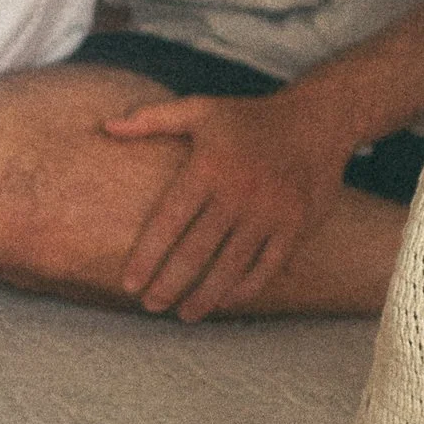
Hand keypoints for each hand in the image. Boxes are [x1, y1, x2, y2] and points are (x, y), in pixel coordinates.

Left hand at [98, 84, 351, 319]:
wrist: (317, 120)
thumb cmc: (249, 118)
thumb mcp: (201, 109)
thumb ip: (152, 119)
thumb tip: (107, 128)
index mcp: (209, 166)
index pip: (168, 221)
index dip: (146, 257)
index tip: (129, 284)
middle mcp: (238, 192)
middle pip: (195, 252)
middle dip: (169, 285)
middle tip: (150, 305)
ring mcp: (270, 212)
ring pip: (229, 267)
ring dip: (204, 296)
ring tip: (183, 314)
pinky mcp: (295, 226)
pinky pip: (267, 268)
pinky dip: (244, 290)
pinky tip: (224, 302)